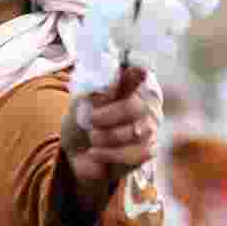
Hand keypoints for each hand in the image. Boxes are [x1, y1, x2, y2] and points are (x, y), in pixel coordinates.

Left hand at [61, 65, 158, 207]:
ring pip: (136, 132)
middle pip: (135, 107)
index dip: (136, 75)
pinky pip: (137, 153)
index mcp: (128, 85)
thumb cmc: (82, 122)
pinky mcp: (148, 150)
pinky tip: (95, 153)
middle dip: (108, 116)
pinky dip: (111, 154)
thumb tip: (112, 82)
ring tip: (92, 137)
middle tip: (91, 120)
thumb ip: (97, 91)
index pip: (136, 75)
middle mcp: (145, 103)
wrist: (76, 153)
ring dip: (106, 137)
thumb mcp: (81, 103)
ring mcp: (149, 127)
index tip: (140, 71)